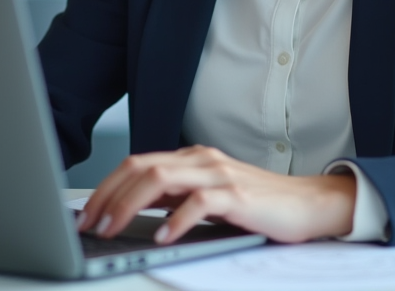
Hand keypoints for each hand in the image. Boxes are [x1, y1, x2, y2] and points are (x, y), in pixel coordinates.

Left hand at [76, 145, 355, 244]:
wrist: (309, 204)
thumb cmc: (258, 205)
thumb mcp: (209, 197)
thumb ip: (176, 197)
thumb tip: (132, 212)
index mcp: (192, 158)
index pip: (137, 164)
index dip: (106, 188)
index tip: (86, 214)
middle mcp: (201, 160)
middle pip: (141, 167)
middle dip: (108, 196)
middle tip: (89, 224)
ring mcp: (219, 174)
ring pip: (161, 177)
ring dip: (129, 205)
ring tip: (113, 229)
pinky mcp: (238, 195)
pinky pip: (199, 202)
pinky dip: (175, 220)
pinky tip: (162, 237)